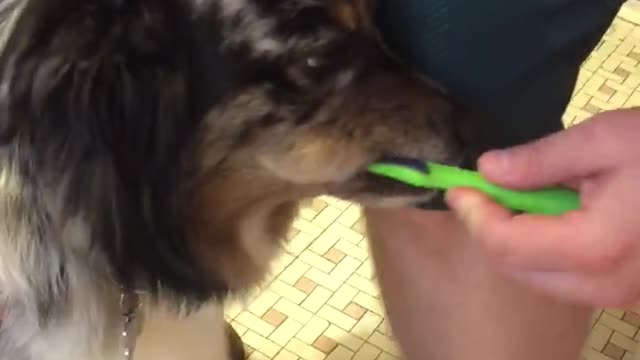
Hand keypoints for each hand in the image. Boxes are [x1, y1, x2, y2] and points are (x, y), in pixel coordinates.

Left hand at [445, 108, 639, 306]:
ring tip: (516, 201)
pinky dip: (543, 252)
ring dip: (514, 243)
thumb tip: (487, 171)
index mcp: (596, 247)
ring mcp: (620, 296)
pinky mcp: (628, 293)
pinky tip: (552, 219)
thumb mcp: (605, 139)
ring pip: (538, 279)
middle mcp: (605, 286)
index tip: (460, 187)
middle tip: (481, 194)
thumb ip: (540, 160)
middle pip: (515, 270)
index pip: (504, 245)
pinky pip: (566, 280)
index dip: (474, 214)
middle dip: (488, 231)